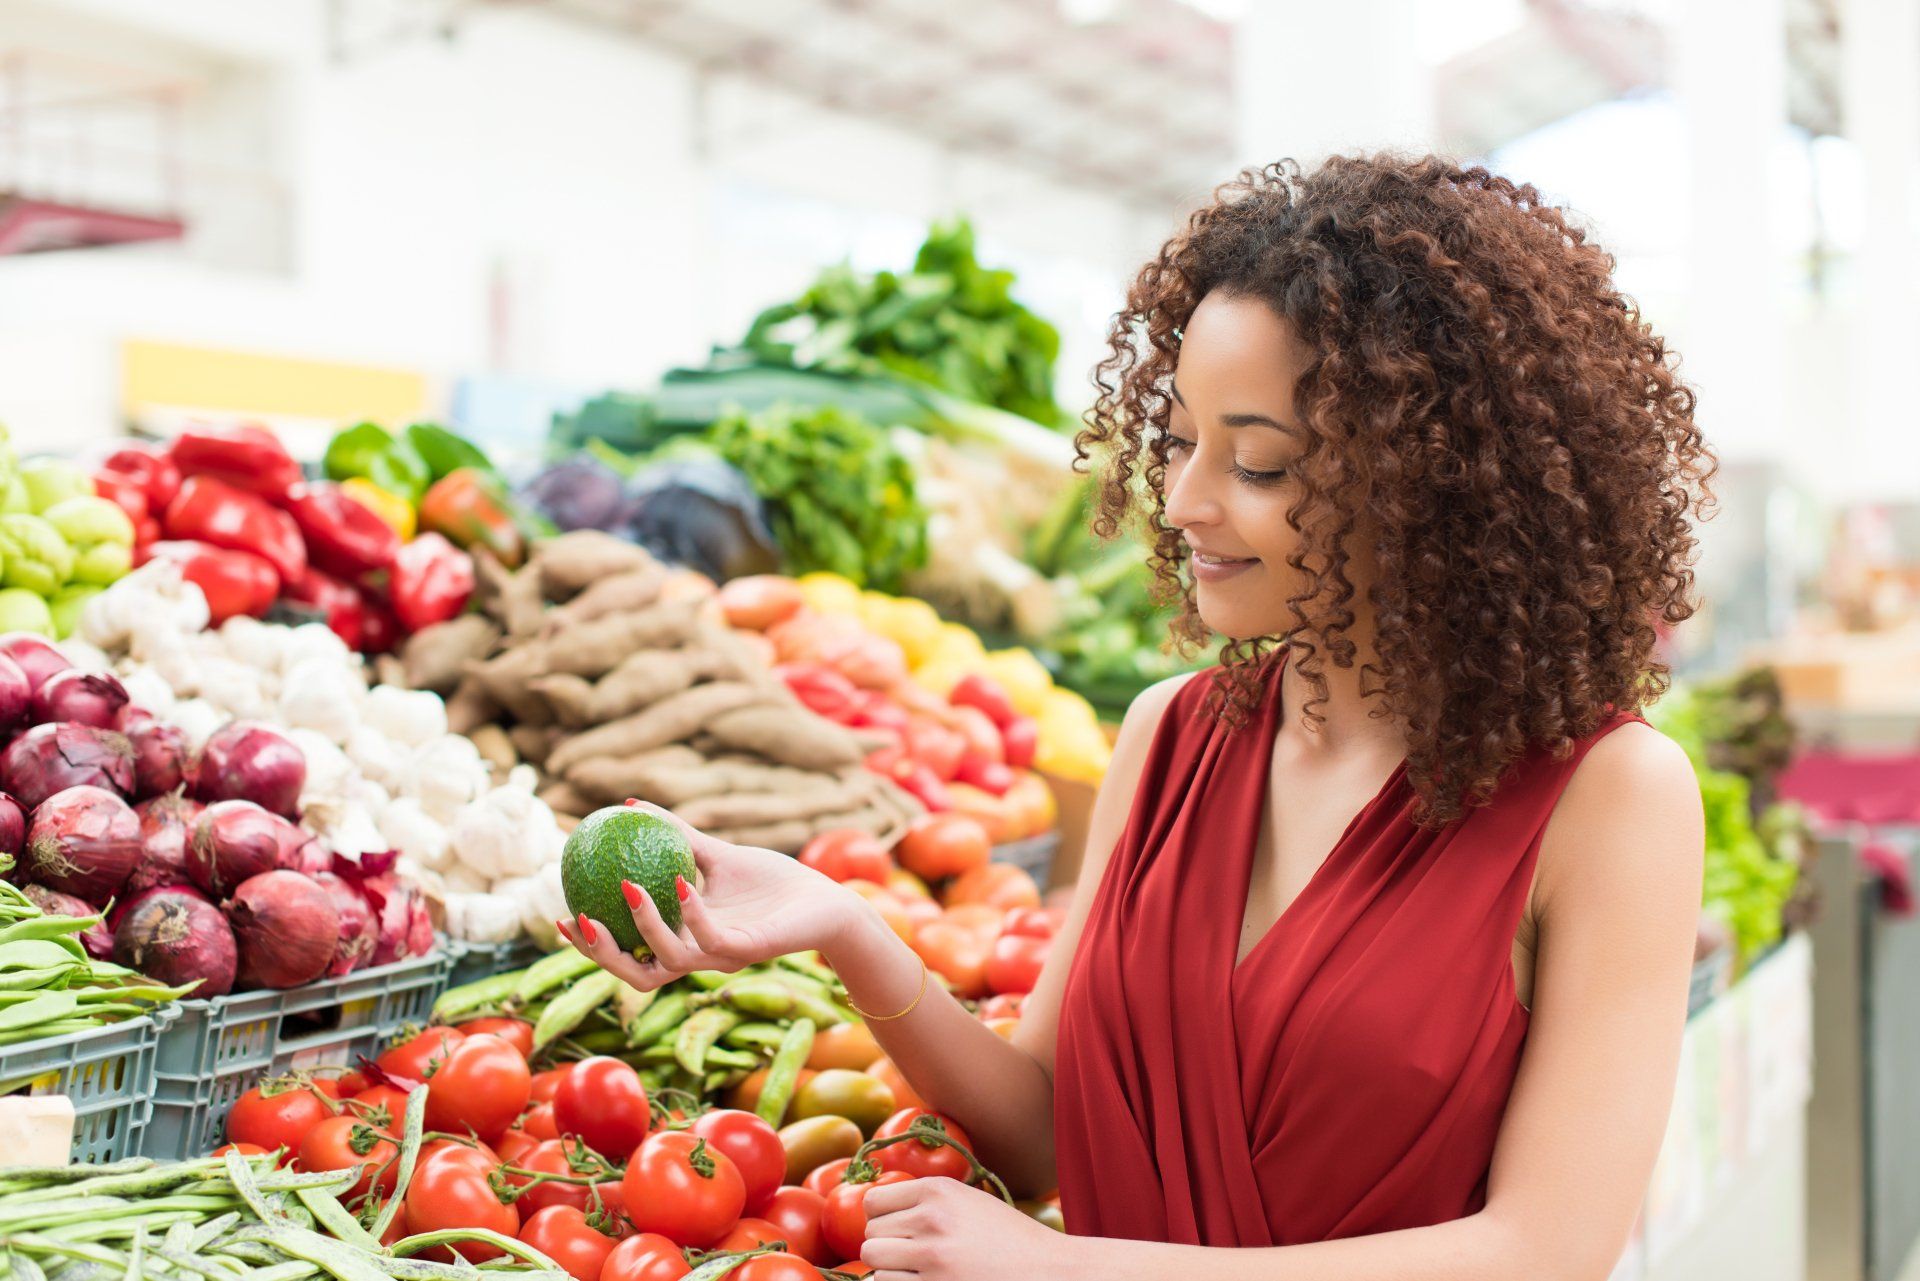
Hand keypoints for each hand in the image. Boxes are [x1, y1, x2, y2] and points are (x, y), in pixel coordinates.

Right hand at [556, 800, 868, 991]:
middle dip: (603, 956)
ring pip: (668, 961)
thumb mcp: (717, 855)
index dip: (591, 945)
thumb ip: (678, 837)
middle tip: (579, 918)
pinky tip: (679, 880)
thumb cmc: (772, 882)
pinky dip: (691, 911)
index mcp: (685, 940)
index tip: (562, 914)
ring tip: (628, 887)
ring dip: (644, 928)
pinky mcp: (749, 950)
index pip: (628, 954)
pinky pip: (712, 936)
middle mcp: (699, 956)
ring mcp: (722, 956)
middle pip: (637, 975)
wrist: (825, 897)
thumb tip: (631, 805)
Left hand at [861, 1178, 1074, 1279]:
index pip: (873, 1202)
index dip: (881, 1218)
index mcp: (938, 1190)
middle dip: (886, 1246)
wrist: (1048, 1270)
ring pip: (875, 1264)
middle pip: (870, 1235)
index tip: (895, 1228)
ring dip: (891, 1270)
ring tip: (920, 1271)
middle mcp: (930, 1219)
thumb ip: (928, 1200)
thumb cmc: (1008, 1239)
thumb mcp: (969, 1201)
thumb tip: (876, 1209)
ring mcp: (931, 1257)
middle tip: (911, 1254)